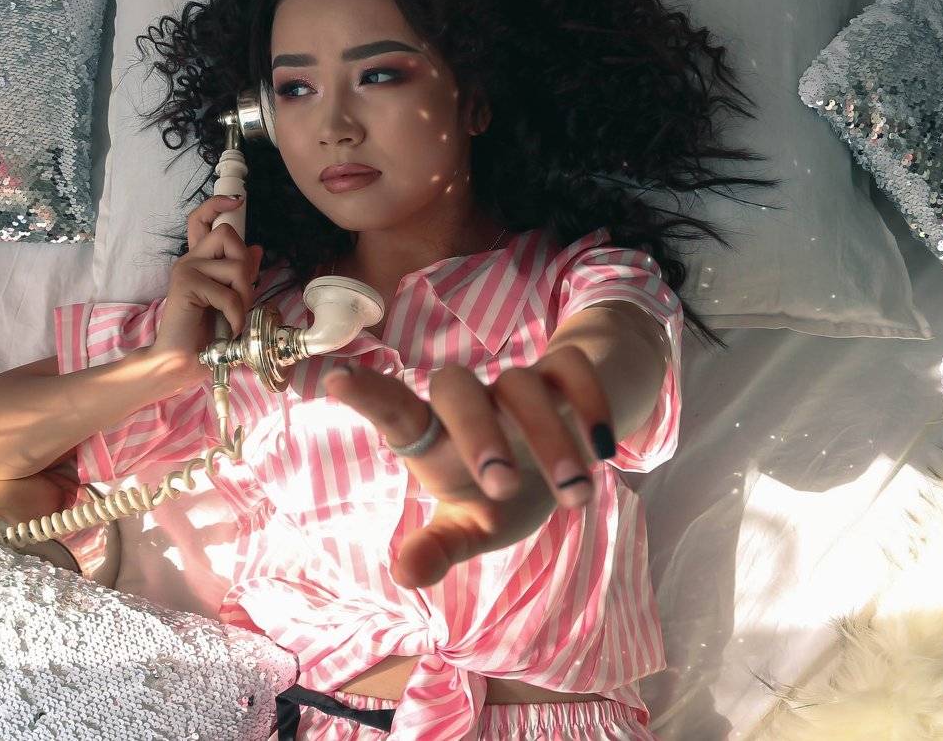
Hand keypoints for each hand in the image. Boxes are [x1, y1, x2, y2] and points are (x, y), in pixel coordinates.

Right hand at [151, 195, 265, 363]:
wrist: (182, 361)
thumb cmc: (207, 334)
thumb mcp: (232, 299)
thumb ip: (241, 274)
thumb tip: (256, 248)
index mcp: (199, 261)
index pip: (201, 220)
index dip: (217, 205)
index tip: (237, 201)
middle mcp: (190, 260)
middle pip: (229, 235)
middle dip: (246, 267)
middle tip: (241, 296)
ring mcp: (186, 269)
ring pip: (236, 266)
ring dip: (244, 296)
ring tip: (234, 315)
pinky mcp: (186, 284)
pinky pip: (228, 293)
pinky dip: (237, 314)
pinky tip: (230, 326)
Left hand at [322, 346, 616, 588]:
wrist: (570, 452)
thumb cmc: (507, 492)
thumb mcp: (474, 526)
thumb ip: (440, 548)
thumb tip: (403, 575)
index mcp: (438, 439)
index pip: (398, 412)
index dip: (370, 396)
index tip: (337, 380)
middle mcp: (475, 404)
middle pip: (458, 389)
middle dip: (478, 433)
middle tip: (501, 487)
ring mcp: (522, 386)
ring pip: (524, 386)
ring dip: (549, 439)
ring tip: (575, 497)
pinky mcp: (568, 377)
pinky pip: (574, 368)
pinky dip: (591, 405)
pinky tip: (604, 450)